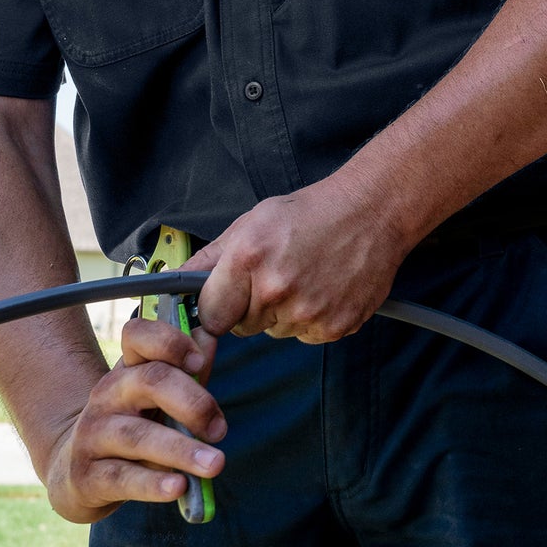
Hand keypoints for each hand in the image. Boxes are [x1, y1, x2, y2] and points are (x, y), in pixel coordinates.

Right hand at [42, 317, 225, 523]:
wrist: (78, 474)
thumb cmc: (134, 428)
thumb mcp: (159, 401)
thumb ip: (188, 374)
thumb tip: (211, 339)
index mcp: (128, 369)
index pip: (137, 335)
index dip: (170, 342)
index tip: (200, 361)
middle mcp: (107, 395)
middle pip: (150, 382)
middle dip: (192, 403)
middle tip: (220, 430)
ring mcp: (92, 435)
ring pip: (138, 436)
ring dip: (181, 450)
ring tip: (215, 463)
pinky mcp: (87, 476)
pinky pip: (122, 477)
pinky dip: (153, 483)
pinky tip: (179, 487)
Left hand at [184, 176, 412, 343]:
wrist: (373, 211)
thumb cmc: (313, 212)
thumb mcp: (254, 221)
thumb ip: (211, 257)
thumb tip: (173, 282)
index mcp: (249, 259)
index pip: (210, 316)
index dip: (217, 309)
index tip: (225, 303)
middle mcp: (277, 289)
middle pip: (244, 327)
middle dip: (253, 307)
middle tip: (278, 275)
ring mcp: (309, 311)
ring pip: (277, 331)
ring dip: (285, 313)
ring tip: (307, 277)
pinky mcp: (335, 326)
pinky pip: (308, 335)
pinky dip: (313, 318)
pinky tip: (325, 288)